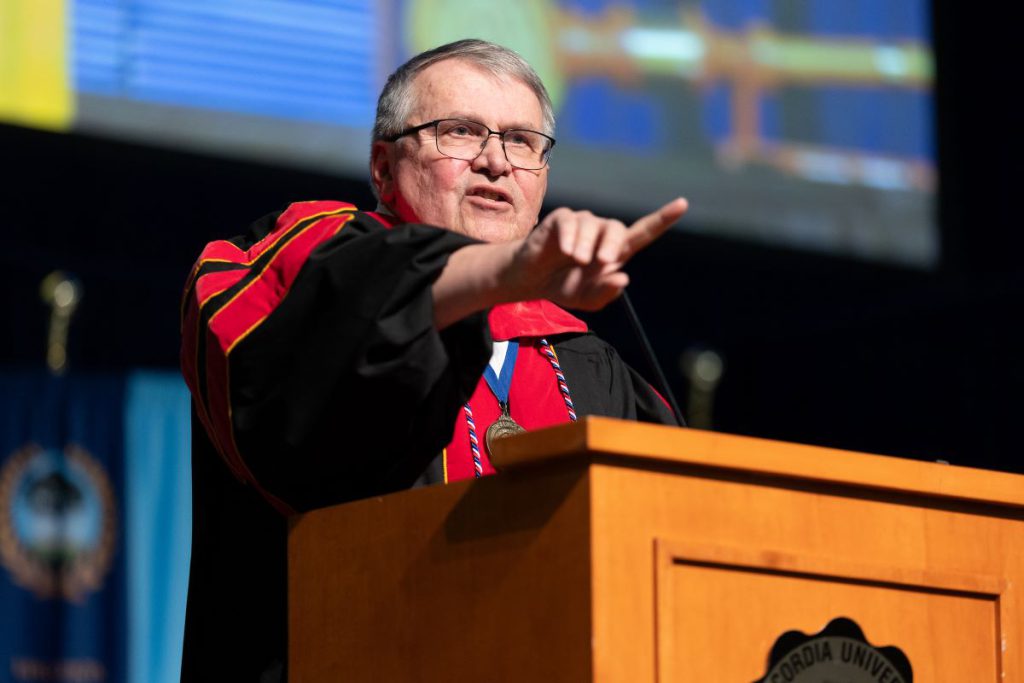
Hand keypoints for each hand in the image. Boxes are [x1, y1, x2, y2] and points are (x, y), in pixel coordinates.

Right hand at [509, 197, 688, 309]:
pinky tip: (566, 252)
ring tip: (575, 261)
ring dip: (585, 246)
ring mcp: (582, 223)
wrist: (532, 281)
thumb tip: (622, 277)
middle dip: (612, 244)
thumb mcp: (587, 299)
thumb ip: (606, 293)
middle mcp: (601, 233)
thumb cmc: (564, 286)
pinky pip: (570, 222)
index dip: (663, 219)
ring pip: (591, 226)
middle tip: (602, 262)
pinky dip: (570, 238)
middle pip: (615, 228)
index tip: (682, 204)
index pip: (643, 232)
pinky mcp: (562, 219)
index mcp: (616, 251)